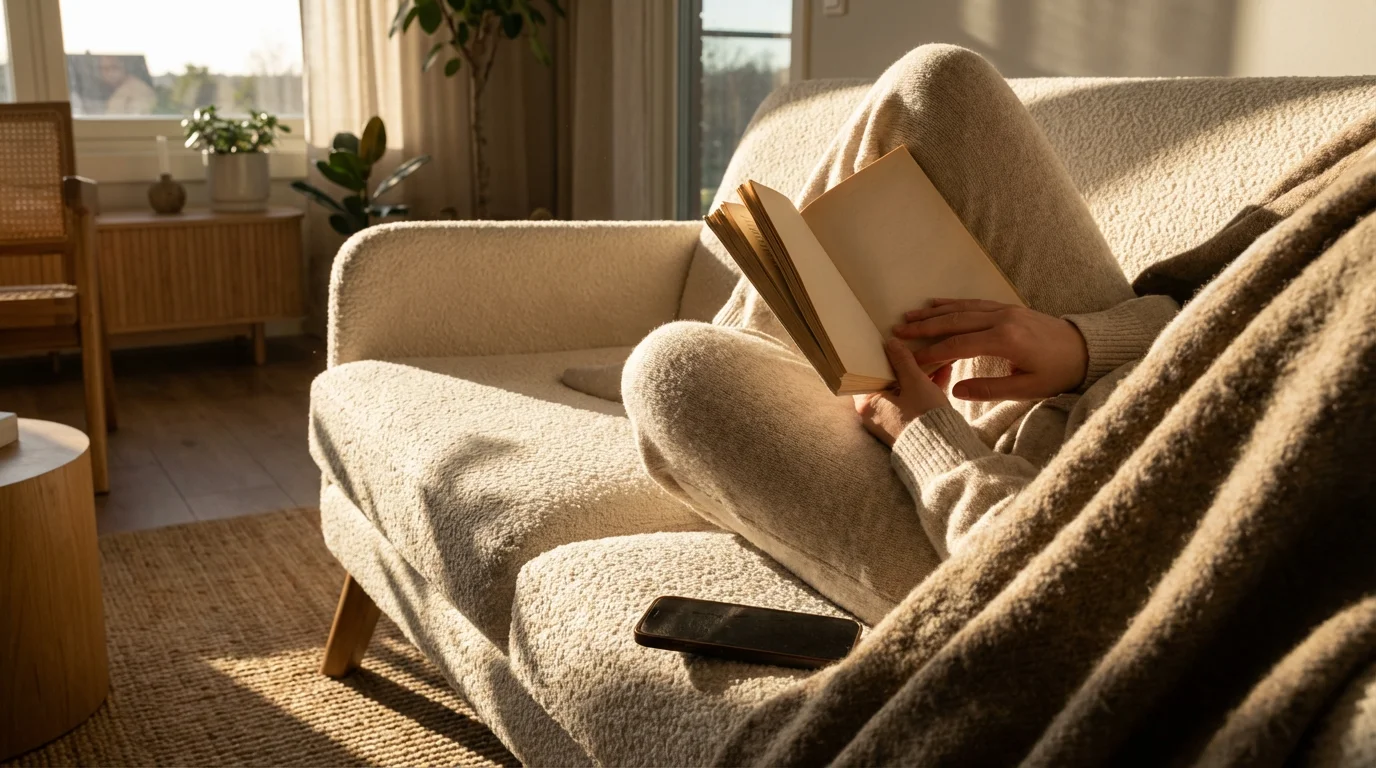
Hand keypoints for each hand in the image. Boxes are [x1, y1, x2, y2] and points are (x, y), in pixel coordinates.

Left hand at [853, 338, 951, 446]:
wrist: (943, 451)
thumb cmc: (923, 417)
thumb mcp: (915, 383)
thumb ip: (903, 361)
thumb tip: (891, 342)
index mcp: (867, 403)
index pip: (865, 374)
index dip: (877, 357)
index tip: (885, 343)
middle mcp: (874, 413)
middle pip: (886, 380)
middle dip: (902, 364)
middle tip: (910, 346)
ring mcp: (891, 419)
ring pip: (903, 390)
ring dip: (918, 374)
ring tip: (932, 356)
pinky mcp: (908, 423)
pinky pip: (914, 400)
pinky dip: (925, 387)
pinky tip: (943, 371)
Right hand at [893, 298, 1087, 400]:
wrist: (1085, 350)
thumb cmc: (1058, 373)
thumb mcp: (1027, 389)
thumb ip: (989, 389)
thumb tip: (954, 390)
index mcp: (1006, 341)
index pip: (959, 345)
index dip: (933, 352)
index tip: (912, 359)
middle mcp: (1002, 320)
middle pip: (955, 322)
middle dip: (925, 327)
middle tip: (898, 332)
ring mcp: (1005, 310)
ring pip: (961, 309)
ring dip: (933, 313)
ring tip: (909, 317)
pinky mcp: (1008, 308)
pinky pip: (974, 303)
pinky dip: (952, 304)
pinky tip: (935, 304)